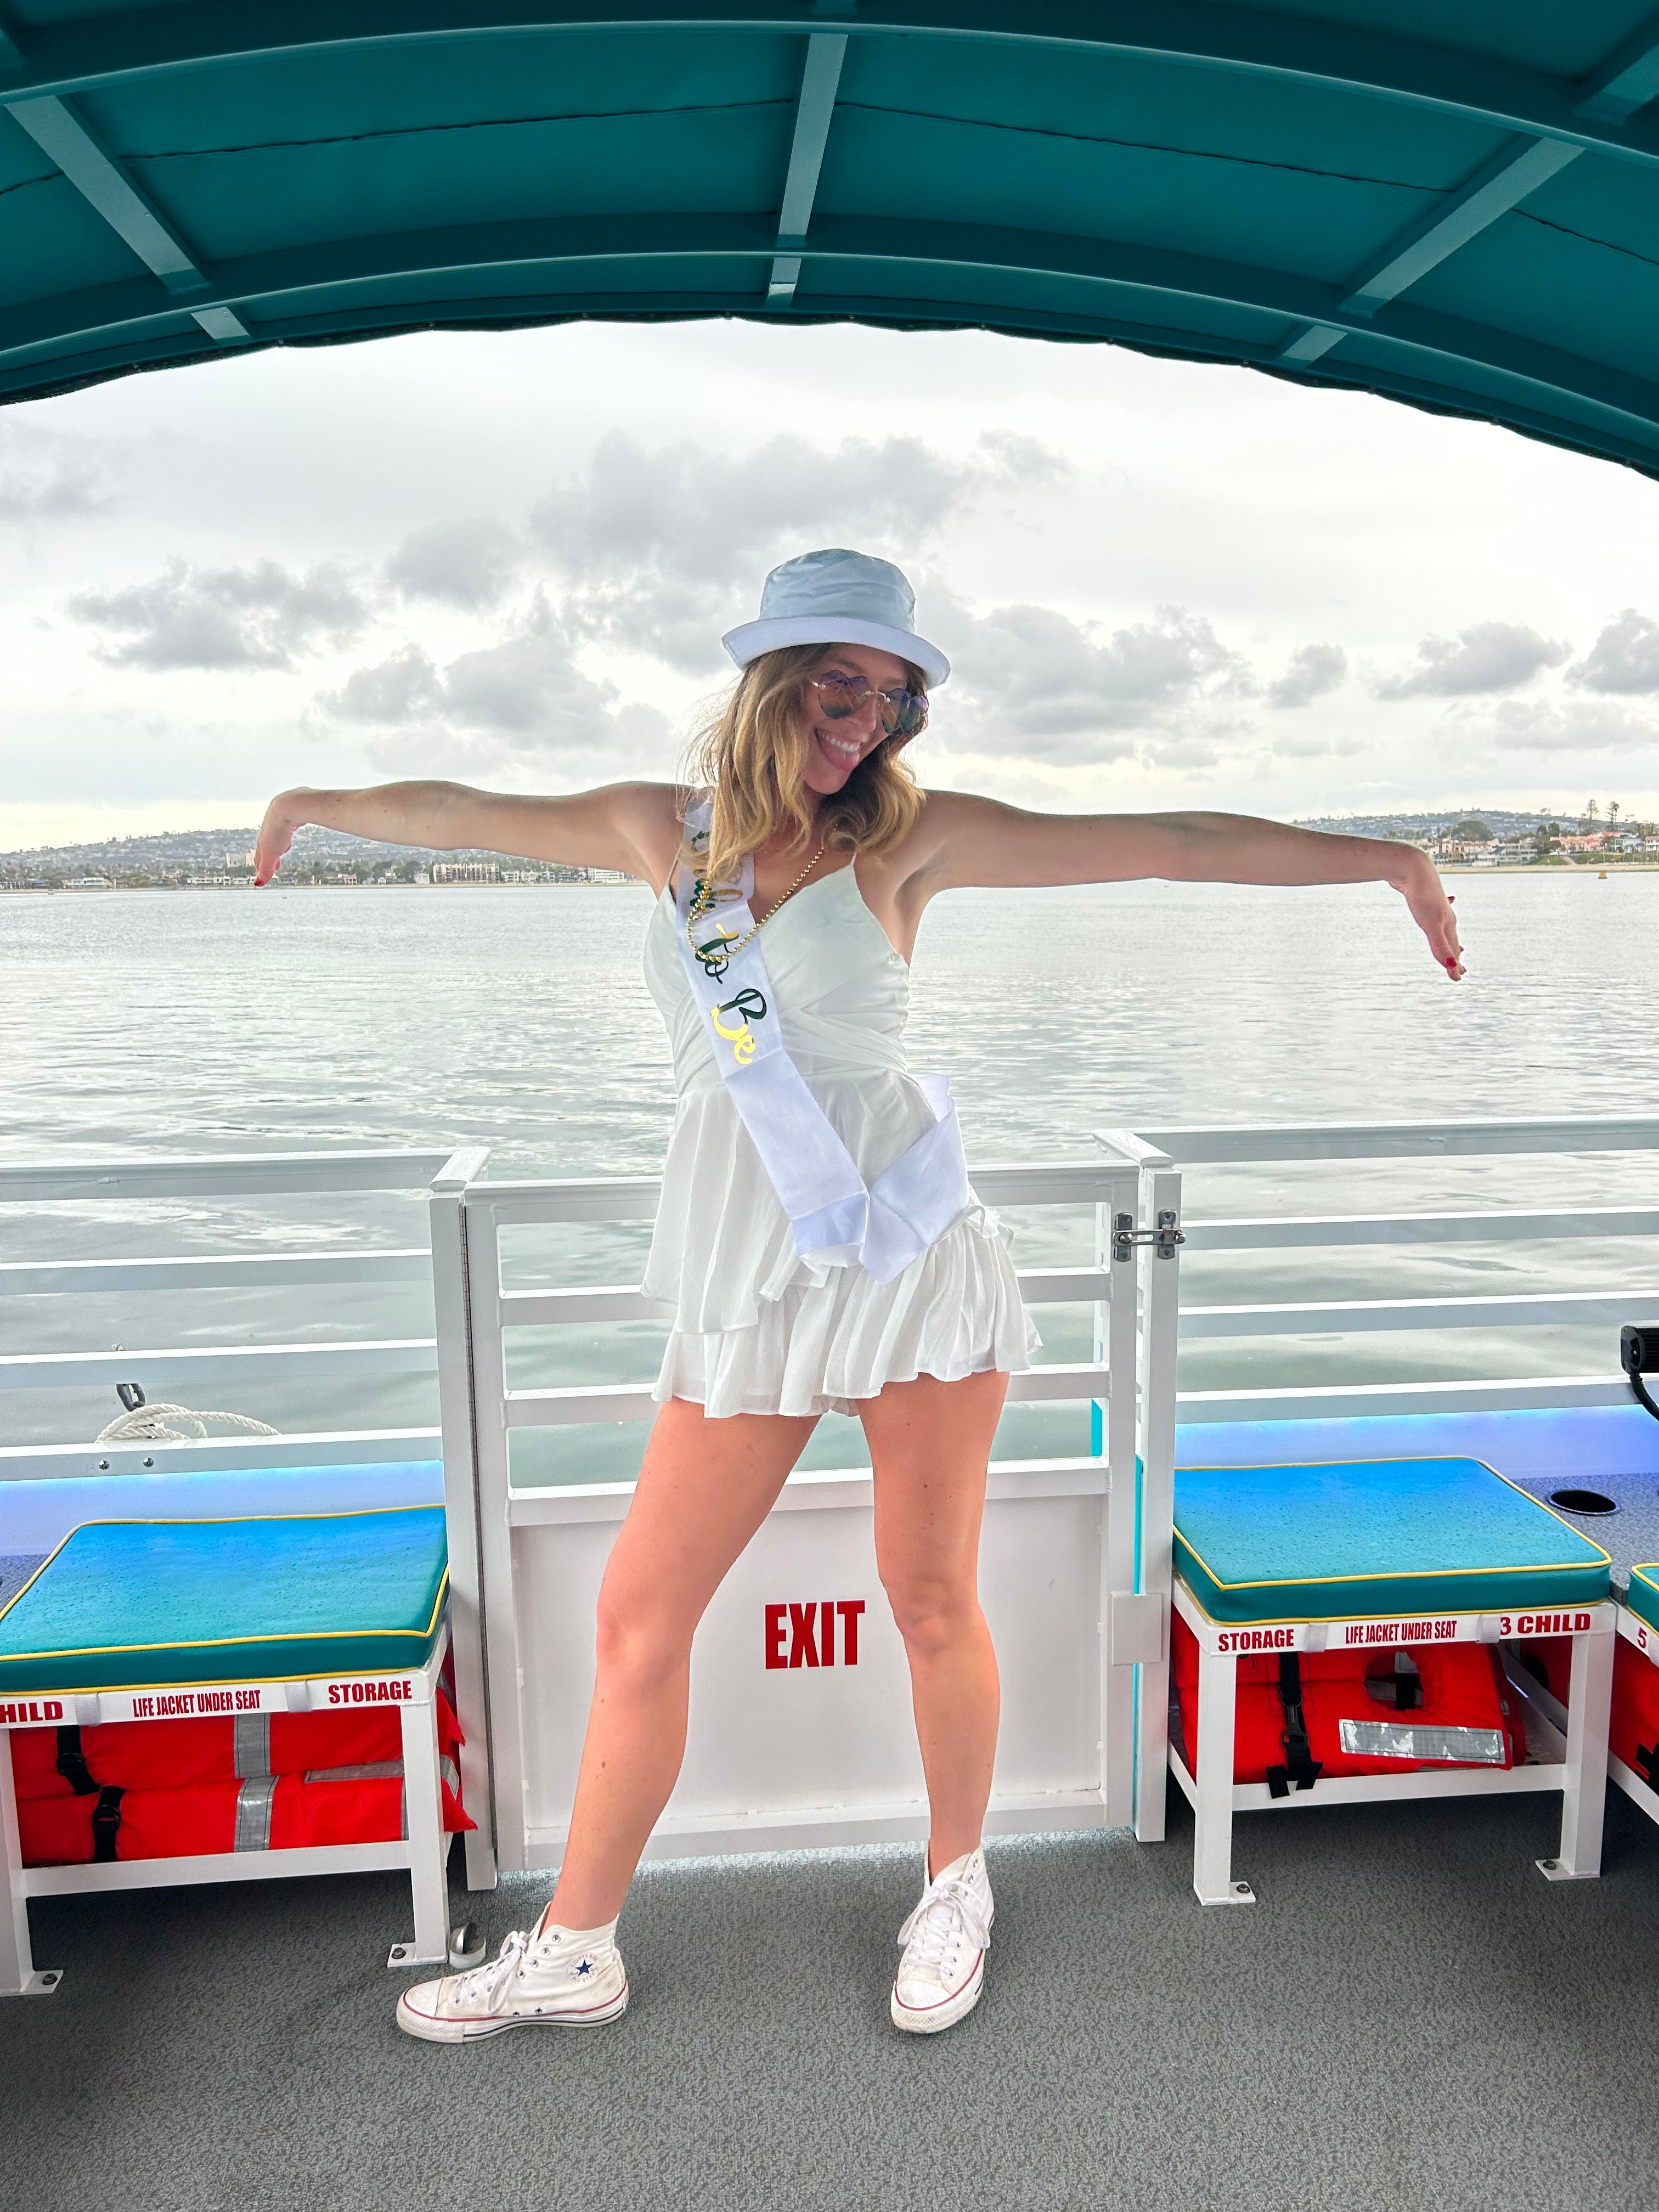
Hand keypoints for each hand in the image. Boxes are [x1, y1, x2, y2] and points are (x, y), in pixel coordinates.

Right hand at [253, 790, 308, 885]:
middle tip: (275, 866)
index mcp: (263, 838)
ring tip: (284, 849)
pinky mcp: (291, 813)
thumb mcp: (272, 852)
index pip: (259, 856)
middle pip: (268, 845)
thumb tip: (258, 884)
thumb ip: (266, 868)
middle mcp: (269, 828)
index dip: (261, 867)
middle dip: (270, 857)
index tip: (263, 875)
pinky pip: (288, 825)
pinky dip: (288, 832)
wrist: (290, 805)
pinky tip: (293, 831)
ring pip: (278, 834)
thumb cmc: (279, 828)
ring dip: (280, 844)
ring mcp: (279, 820)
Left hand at [1394, 850, 1464, 979]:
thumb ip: (1440, 946)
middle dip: (1455, 954)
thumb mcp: (1431, 925)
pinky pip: (1433, 914)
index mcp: (1448, 923)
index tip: (1457, 977)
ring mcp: (1436, 907)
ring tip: (1456, 947)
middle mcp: (1445, 915)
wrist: (1412, 868)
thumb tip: (1451, 967)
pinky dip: (1438, 919)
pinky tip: (1442, 907)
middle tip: (1460, 968)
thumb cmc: (1422, 897)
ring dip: (1450, 940)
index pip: (1453, 949)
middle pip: (1452, 939)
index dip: (1454, 964)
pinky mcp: (1423, 900)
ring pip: (1444, 927)